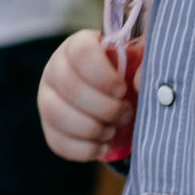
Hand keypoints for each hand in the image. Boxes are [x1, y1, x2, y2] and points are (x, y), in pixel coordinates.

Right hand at [35, 30, 132, 161]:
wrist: (120, 98)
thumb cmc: (131, 73)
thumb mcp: (143, 61)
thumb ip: (147, 63)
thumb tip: (137, 82)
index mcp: (79, 45)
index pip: (81, 52)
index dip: (103, 74)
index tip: (123, 90)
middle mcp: (56, 68)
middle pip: (70, 87)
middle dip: (104, 107)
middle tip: (126, 113)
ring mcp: (47, 98)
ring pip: (59, 115)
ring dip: (92, 128)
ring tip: (113, 130)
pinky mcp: (48, 126)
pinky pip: (58, 141)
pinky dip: (85, 149)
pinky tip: (104, 146)